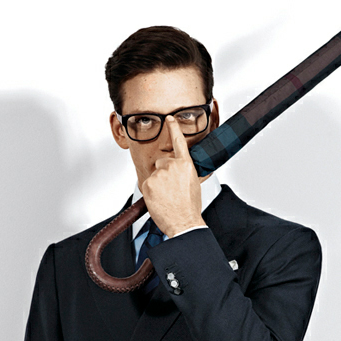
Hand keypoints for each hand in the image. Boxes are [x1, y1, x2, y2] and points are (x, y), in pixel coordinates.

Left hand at [141, 115, 203, 236]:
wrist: (184, 222)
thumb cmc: (190, 208)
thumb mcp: (193, 185)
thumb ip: (184, 173)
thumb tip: (178, 174)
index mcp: (186, 165)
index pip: (178, 142)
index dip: (174, 128)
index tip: (170, 119)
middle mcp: (172, 166)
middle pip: (161, 162)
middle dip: (163, 174)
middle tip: (170, 190)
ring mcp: (159, 174)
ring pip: (154, 175)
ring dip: (157, 185)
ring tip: (167, 198)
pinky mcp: (148, 183)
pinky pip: (147, 185)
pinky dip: (151, 192)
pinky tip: (160, 200)